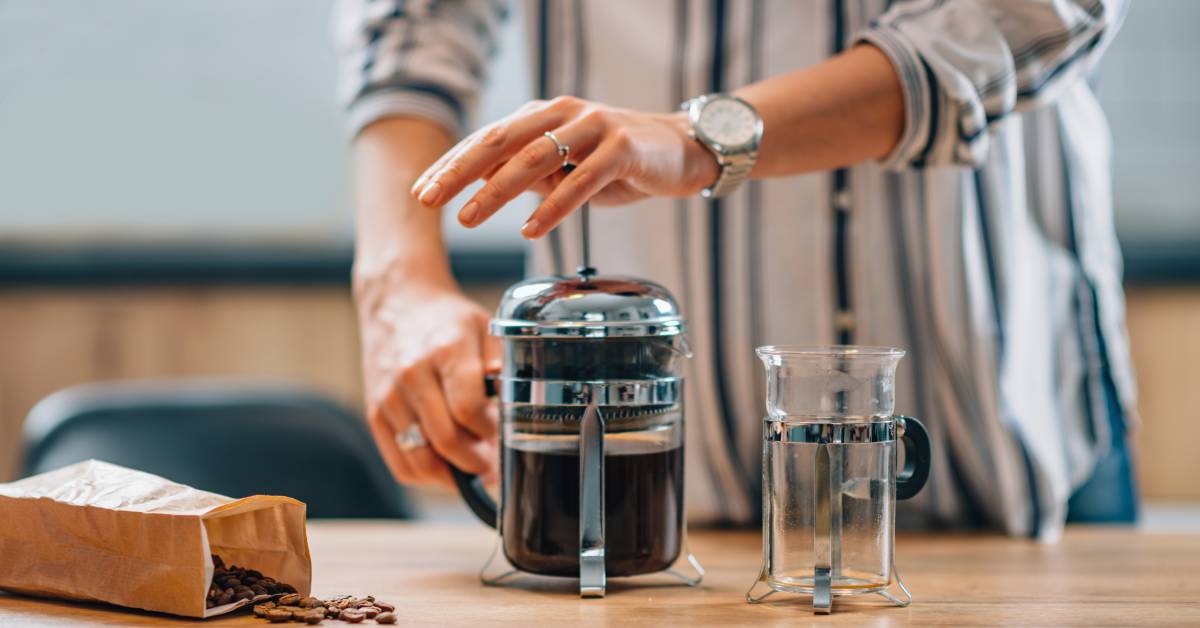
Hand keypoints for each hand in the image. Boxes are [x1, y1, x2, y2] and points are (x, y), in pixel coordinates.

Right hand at [354, 271, 500, 487]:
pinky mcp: (375, 414)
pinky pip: (401, 464)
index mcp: (446, 350)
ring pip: (421, 460)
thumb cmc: (447, 320)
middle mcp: (412, 375)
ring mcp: (389, 397)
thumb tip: (514, 408)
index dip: (491, 432)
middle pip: (446, 440)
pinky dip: (426, 475)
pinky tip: (446, 468)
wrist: (398, 303)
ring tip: (473, 468)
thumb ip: (502, 367)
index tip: (504, 436)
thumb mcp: (485, 328)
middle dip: (477, 461)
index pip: (469, 410)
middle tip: (494, 464)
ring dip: (452, 474)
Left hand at [409, 96, 718, 238]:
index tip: (421, 191)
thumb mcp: (567, 168)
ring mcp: (594, 127)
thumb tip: (486, 190)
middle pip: (501, 141)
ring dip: (497, 190)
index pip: (487, 138)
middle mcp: (564, 113)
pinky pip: (582, 179)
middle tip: (429, 199)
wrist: (684, 149)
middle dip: (460, 172)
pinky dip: (554, 206)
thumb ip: (530, 175)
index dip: (451, 164)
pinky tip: (531, 229)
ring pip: (536, 157)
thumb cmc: (621, 161)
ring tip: (469, 218)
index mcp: (544, 115)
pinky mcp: (623, 148)